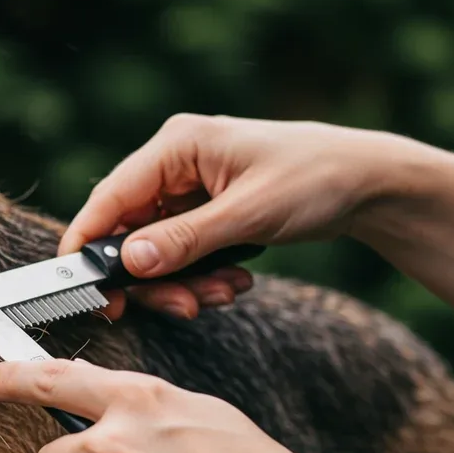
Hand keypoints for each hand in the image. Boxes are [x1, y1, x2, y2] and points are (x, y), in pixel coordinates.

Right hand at [65, 114, 408, 319]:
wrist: (370, 183)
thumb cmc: (316, 179)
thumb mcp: (249, 213)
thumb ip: (185, 241)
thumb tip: (128, 263)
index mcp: (177, 145)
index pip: (110, 198)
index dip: (89, 245)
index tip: (83, 291)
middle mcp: (175, 164)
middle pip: (129, 233)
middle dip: (154, 277)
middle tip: (182, 307)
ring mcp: (189, 189)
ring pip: (156, 250)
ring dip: (184, 282)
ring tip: (225, 293)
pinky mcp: (205, 211)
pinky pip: (183, 254)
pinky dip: (201, 276)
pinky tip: (235, 282)